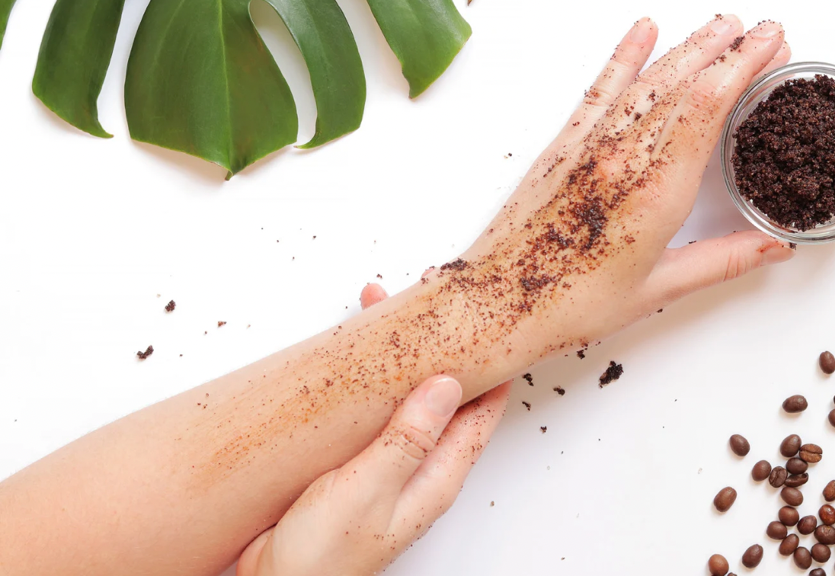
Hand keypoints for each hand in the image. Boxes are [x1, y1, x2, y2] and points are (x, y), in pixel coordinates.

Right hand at [237, 284, 510, 575]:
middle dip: (440, 345)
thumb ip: (407, 438)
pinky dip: (369, 378)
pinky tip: (352, 359)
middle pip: (445, 395)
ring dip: (400, 355)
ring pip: (406, 398)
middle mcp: (420, 468)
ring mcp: (388, 465)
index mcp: (437, 476)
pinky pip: (375, 412)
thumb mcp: (367, 490)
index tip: (479, 314)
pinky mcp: (356, 464)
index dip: (487, 360)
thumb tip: (448, 385)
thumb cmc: (321, 558)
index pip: (481, 410)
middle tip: (425, 295)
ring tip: (383, 310)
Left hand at [416, 15, 792, 365]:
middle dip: (728, 50)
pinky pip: (599, 90)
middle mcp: (623, 158)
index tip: (772, 46)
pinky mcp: (561, 148)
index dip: (743, 67)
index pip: (708, 106)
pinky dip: (623, 57)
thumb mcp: (657, 290)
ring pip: (647, 80)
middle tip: (763, 30)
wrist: (495, 304)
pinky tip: (642, 31)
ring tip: (719, 27)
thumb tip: (775, 247)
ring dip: (687, 47)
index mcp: (656, 192)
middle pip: (684, 83)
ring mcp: (590, 147)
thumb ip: (722, 261)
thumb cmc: (568, 306)